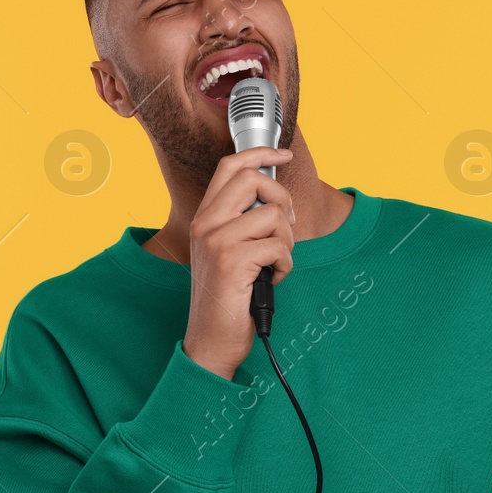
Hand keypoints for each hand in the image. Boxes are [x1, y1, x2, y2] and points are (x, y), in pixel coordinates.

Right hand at [182, 147, 296, 379]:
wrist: (211, 339)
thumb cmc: (227, 298)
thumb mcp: (229, 251)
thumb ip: (243, 222)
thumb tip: (276, 199)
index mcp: (205, 217)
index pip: (230, 166)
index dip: (260, 153)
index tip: (283, 154)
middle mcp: (206, 223)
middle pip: (253, 179)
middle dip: (282, 200)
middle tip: (284, 226)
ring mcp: (216, 240)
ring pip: (273, 215)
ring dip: (286, 242)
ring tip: (274, 262)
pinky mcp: (232, 261)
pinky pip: (278, 247)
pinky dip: (285, 265)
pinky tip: (271, 279)